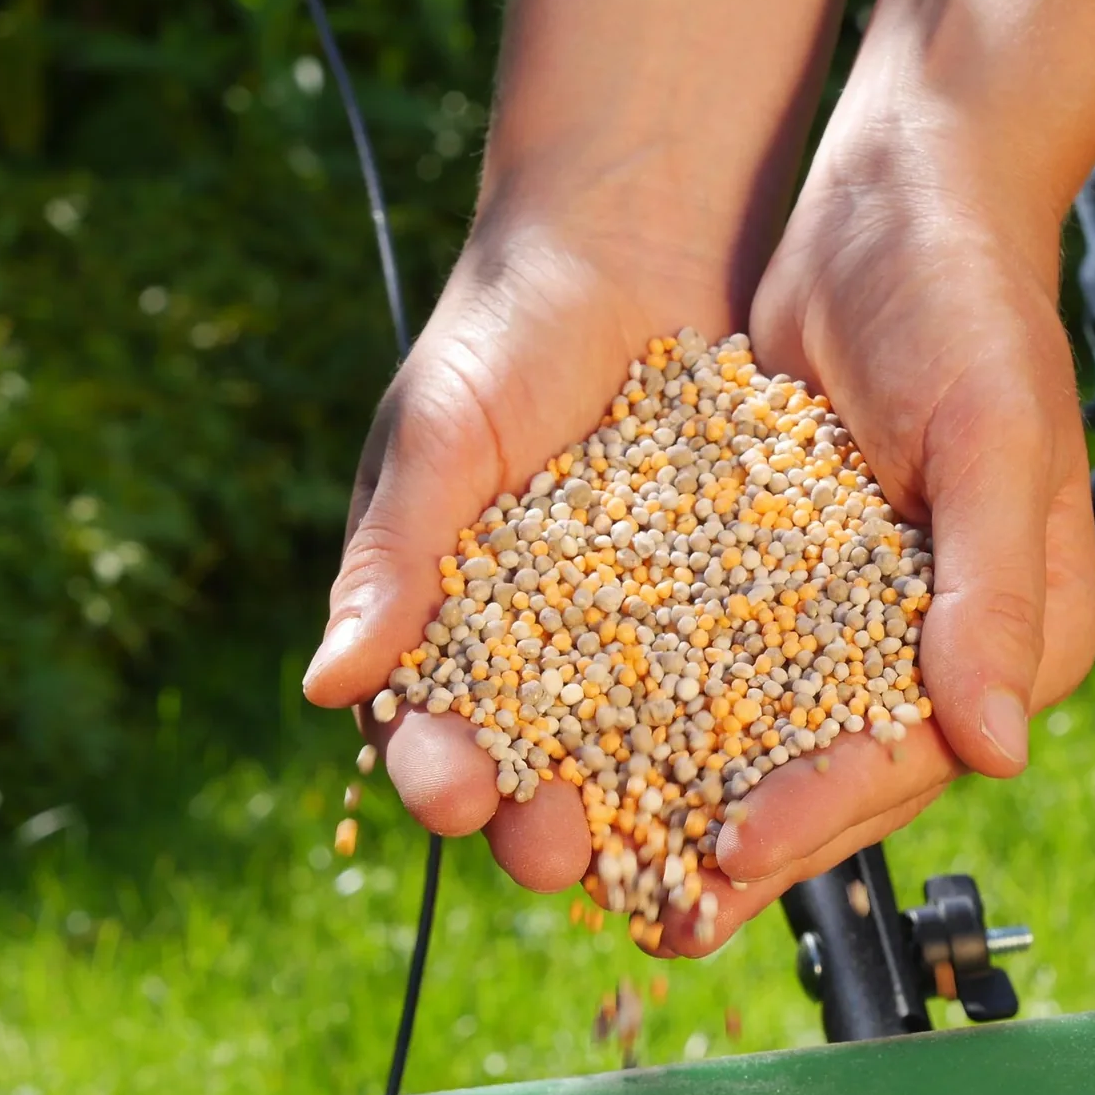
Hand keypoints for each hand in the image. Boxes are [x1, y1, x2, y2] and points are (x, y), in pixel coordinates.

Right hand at [301, 213, 740, 894]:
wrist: (630, 244)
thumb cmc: (502, 335)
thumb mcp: (438, 440)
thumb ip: (391, 561)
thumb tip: (328, 688)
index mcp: (456, 630)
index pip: (436, 730)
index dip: (440, 772)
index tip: (453, 792)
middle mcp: (551, 652)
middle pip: (542, 770)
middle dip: (545, 821)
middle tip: (561, 846)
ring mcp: (648, 636)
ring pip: (647, 752)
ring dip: (652, 812)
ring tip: (670, 851)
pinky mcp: (737, 604)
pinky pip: (742, 682)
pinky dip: (751, 735)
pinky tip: (767, 772)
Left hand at [651, 138, 1094, 955]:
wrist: (896, 199)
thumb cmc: (969, 300)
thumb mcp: (992, 433)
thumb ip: (992, 587)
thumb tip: (999, 748)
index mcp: (1010, 631)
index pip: (911, 750)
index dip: (821, 811)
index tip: (729, 853)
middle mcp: (932, 638)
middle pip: (831, 768)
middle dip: (740, 840)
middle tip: (650, 911)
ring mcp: (850, 604)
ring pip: (763, 726)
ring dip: (684, 792)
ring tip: (598, 860)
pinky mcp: (778, 563)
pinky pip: (715, 651)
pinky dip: (655, 697)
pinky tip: (584, 740)